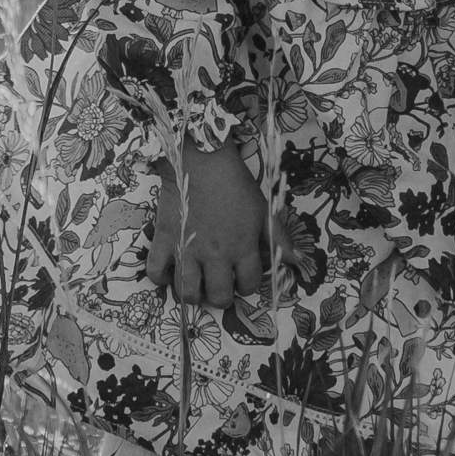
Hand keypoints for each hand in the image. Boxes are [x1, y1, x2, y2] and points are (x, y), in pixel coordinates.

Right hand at [153, 143, 267, 311]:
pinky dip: (160, 277)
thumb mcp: (263, 209)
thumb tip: (298, 261)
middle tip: (219, 285)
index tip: (242, 276)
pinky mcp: (165, 238)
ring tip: (196, 285)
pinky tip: (169, 272)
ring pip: (188, 292)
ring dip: (193, 295)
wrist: (201, 159)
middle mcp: (216, 255)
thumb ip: (280, 238)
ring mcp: (188, 248)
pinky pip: (155, 271)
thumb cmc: (235, 183)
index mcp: (243, 247)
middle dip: (222, 296)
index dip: (248, 284)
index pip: (249, 284)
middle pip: (219, 296)